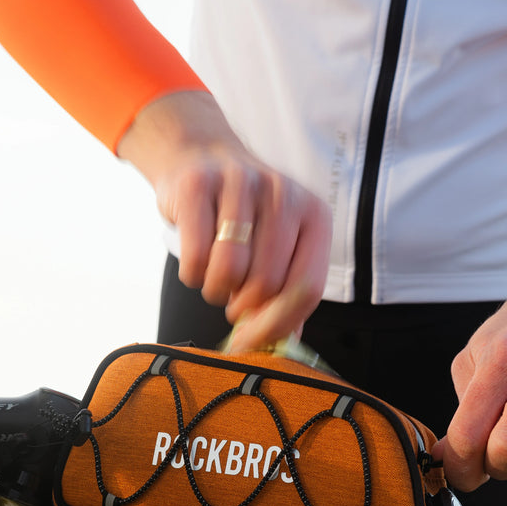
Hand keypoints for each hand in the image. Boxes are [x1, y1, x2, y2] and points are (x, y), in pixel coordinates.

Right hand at [118, 91, 330, 351]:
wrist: (200, 157)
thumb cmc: (244, 218)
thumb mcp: (279, 248)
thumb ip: (287, 295)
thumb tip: (282, 348)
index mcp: (314, 215)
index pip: (307, 287)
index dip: (278, 325)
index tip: (252, 341)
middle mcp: (283, 193)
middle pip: (266, 284)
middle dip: (242, 307)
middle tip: (232, 300)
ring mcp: (240, 183)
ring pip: (229, 271)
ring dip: (215, 290)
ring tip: (215, 279)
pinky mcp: (196, 184)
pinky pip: (195, 257)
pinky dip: (192, 274)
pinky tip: (196, 263)